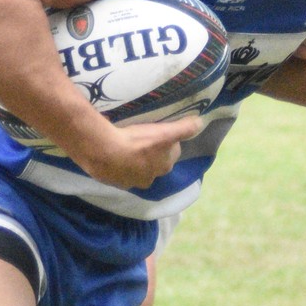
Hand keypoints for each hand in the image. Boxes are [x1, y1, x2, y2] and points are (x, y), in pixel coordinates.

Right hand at [72, 116, 201, 189]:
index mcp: (163, 167)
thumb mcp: (166, 132)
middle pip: (154, 163)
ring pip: (135, 169)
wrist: (104, 151)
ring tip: (125, 145)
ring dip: (133, 160)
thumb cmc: (138, 142)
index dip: (167, 142)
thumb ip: (185, 128)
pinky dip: (117, 164)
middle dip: (151, 153)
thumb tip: (200, 123)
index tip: (159, 132)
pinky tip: (112, 153)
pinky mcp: (112, 181)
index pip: (171, 154)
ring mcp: (129, 181)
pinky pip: (118, 171)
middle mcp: (149, 178)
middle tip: (142, 137)